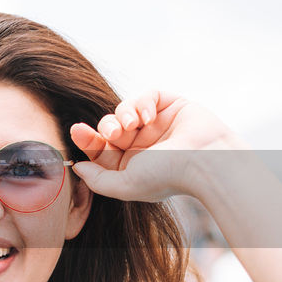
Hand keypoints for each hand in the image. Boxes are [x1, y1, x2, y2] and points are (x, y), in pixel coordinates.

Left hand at [70, 89, 240, 201]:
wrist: (204, 160)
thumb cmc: (166, 176)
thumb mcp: (124, 185)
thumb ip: (97, 180)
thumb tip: (78, 167)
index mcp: (132, 165)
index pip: (102, 149)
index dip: (87, 139)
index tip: (76, 131)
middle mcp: (144, 145)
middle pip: (110, 128)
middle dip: (106, 127)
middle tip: (113, 133)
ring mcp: (158, 125)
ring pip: (125, 110)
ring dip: (123, 114)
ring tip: (133, 124)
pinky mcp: (172, 106)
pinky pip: (147, 96)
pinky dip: (142, 102)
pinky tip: (148, 116)